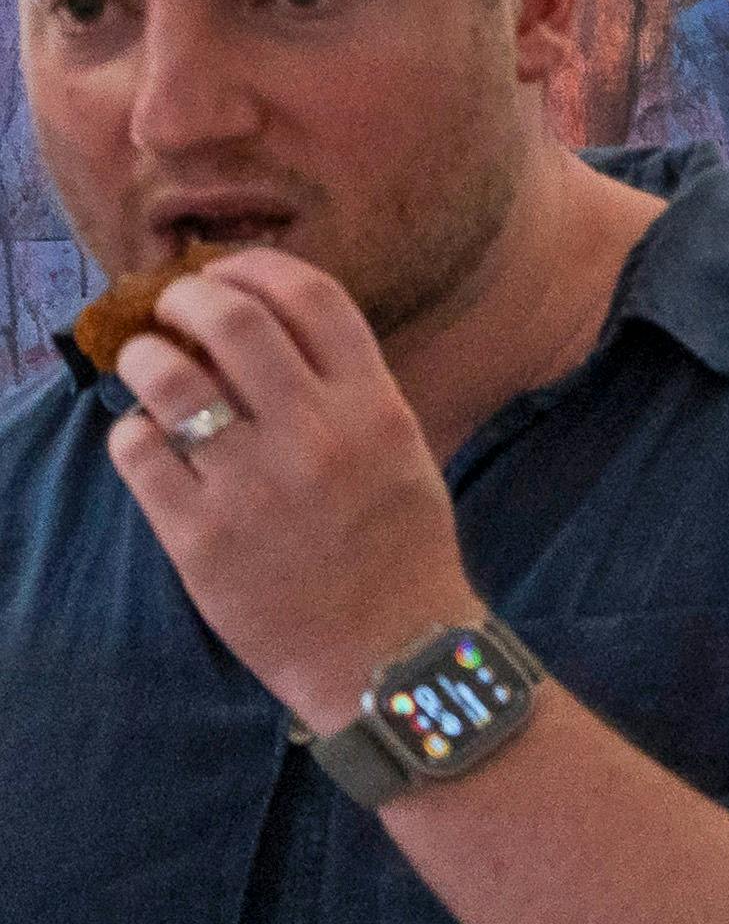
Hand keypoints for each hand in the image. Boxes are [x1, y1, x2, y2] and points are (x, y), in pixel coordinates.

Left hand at [104, 252, 486, 732]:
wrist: (387, 656)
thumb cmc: (398, 552)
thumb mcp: (402, 454)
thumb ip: (347, 392)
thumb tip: (267, 329)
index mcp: (375, 409)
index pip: (312, 297)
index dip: (257, 267)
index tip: (229, 272)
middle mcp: (316, 436)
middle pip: (232, 319)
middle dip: (187, 298)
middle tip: (173, 311)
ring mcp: (253, 485)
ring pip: (169, 377)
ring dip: (146, 358)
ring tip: (148, 367)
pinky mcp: (199, 534)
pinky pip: (137, 450)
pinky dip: (131, 432)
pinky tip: (149, 443)